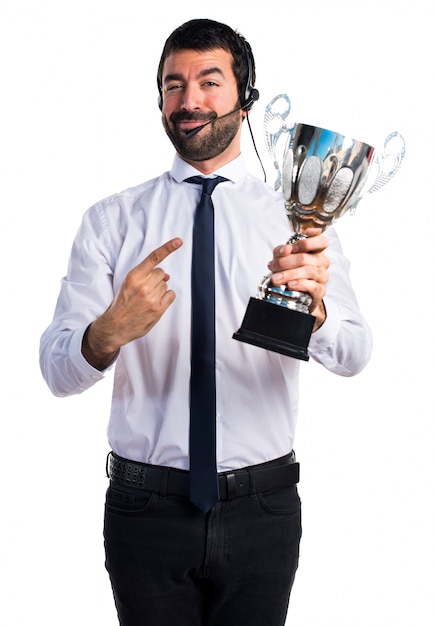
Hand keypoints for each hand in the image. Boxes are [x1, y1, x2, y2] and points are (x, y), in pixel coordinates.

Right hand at [82, 237, 182, 368]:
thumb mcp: (128, 285)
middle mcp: (143, 285)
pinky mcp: (158, 309)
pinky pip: (171, 295)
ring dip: (160, 290)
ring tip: (147, 299)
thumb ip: (145, 277)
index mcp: (133, 276)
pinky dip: (166, 298)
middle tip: (145, 290)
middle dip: (156, 280)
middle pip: (161, 273)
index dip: (167, 248)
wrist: (115, 326)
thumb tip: (166, 275)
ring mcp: (152, 297)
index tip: (178, 241)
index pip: (153, 258)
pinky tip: (155, 304)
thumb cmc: (121, 304)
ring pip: (166, 285)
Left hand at [267, 231, 329, 330]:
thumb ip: (282, 250)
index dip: (307, 243)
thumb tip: (286, 249)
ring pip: (309, 271)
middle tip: (273, 266)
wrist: (293, 292)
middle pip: (306, 257)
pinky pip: (313, 286)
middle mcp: (322, 262)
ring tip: (277, 278)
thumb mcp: (282, 257)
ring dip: (290, 274)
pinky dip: (300, 284)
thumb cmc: (290, 271)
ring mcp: (322, 276)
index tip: (293, 248)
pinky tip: (290, 284)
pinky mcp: (320, 290)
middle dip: (285, 261)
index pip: (321, 241)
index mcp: (316, 250)